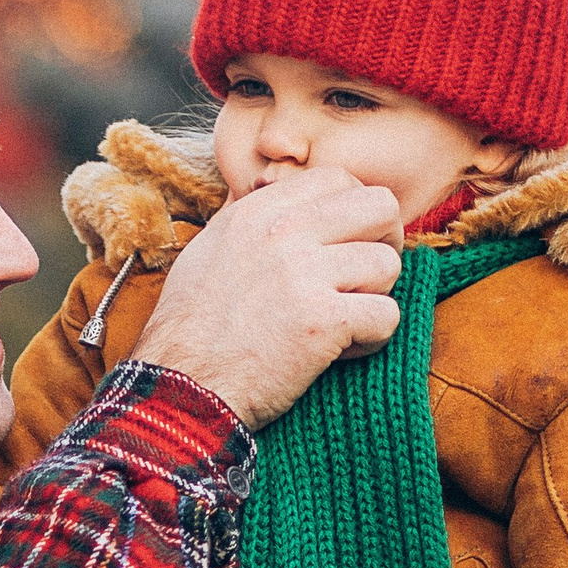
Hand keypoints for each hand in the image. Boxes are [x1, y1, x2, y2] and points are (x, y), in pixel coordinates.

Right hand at [131, 166, 402, 428]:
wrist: (179, 388)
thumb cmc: (189, 329)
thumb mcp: (208, 251)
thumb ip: (247, 218)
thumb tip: (270, 191)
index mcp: (257, 212)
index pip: (338, 179)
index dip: (354, 210)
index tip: (345, 241)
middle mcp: (284, 233)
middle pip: (380, 207)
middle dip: (385, 240)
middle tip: (367, 274)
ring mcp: (305, 274)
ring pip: (388, 264)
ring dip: (375, 296)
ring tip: (346, 320)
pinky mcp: (323, 321)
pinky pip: (386, 315)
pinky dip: (372, 338)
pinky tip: (343, 350)